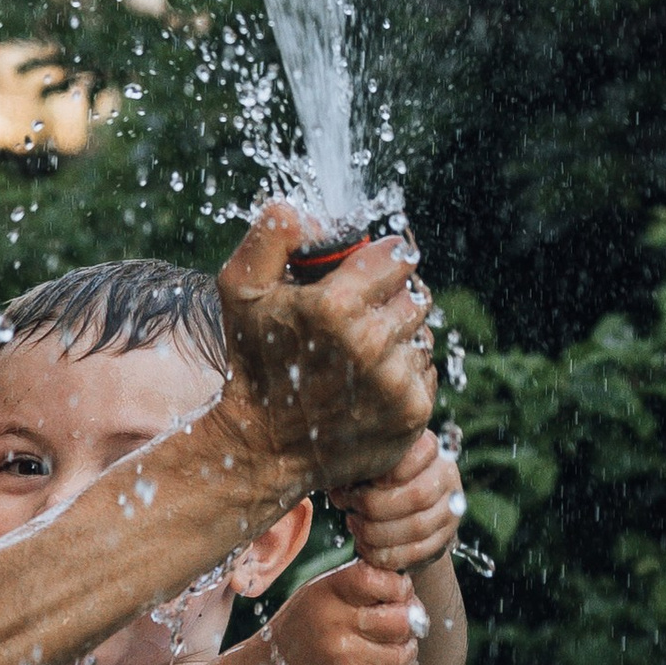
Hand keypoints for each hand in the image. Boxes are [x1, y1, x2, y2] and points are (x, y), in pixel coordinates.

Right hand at [215, 210, 435, 503]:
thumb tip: (317, 217)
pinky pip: (426, 369)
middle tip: (356, 315)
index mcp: (336, 306)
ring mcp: (396, 381)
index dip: (379, 259)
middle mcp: (372, 344)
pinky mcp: (412, 412)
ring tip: (358, 353)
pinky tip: (368, 382)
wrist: (263, 447)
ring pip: (422, 331)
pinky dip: (403, 370)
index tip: (364, 272)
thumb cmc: (254, 364)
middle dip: (389, 297)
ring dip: (397, 335)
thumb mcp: (239, 289)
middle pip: (415, 292)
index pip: (397, 254)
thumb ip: (272, 234)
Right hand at [257, 564, 424, 664]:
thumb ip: (358, 584)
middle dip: (409, 622)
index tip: (398, 594)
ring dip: (406, 652)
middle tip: (402, 624)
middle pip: (401, 620)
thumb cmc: (304, 628)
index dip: (401, 588)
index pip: (383, 581)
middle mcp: (335, 625)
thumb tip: (408, 587)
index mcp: (328, 593)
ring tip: (393, 649)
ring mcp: (344, 659)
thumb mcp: (319, 594)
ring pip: (403, 653)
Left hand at [334, 429, 463, 574]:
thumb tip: (334, 476)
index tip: (363, 480)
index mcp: (428, 449)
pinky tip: (365, 547)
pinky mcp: (445, 538)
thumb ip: (358, 465)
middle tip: (351, 508)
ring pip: (417, 527)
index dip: (391, 469)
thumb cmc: (375, 480)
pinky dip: (385, 554)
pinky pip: (417, 553)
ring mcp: (450, 508)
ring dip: (377, 532)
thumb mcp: (369, 465)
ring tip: (355, 527)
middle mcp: (446, 475)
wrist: (403, 512)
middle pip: (417, 495)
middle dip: (374, 506)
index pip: (423, 450)